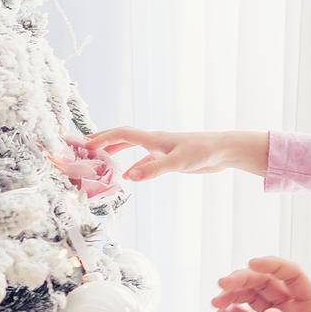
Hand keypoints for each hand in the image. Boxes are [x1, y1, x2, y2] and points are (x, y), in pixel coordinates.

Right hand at [83, 127, 269, 180]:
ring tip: (101, 161)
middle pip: (124, 138)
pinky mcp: (171, 159)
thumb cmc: (203, 152)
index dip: (103, 139)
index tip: (85, 145)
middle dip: (104, 142)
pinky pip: (145, 161)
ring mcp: (162, 150)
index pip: (122, 134)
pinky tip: (129, 176)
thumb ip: (154, 169)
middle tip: (86, 148)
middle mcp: (155, 142)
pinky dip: (134, 166)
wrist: (224, 151)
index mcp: (154, 139)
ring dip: (116, 153)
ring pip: (133, 150)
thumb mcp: (178, 162)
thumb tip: (129, 176)